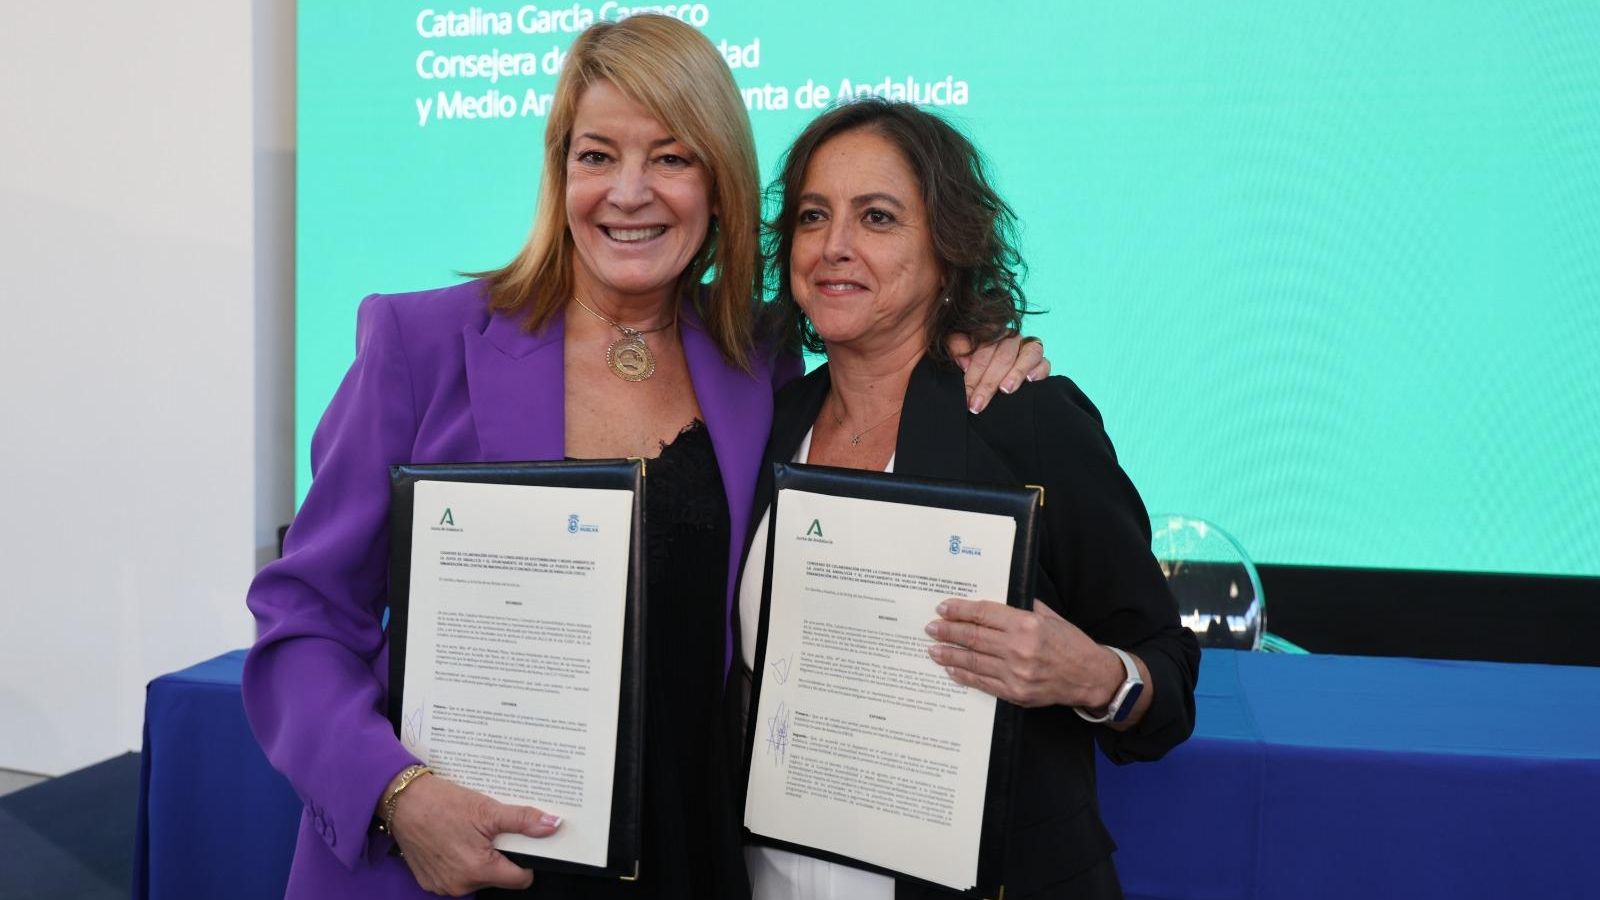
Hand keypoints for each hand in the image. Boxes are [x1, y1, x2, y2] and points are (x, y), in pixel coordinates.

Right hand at [388, 772, 560, 895]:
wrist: (402, 800)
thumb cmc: (441, 804)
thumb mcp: (488, 809)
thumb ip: (523, 821)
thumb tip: (552, 825)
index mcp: (478, 870)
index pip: (520, 879)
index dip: (527, 859)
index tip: (522, 842)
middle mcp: (460, 885)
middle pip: (498, 877)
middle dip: (500, 855)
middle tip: (492, 830)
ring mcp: (442, 885)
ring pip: (477, 877)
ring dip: (480, 858)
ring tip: (472, 832)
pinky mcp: (429, 880)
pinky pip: (456, 875)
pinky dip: (460, 860)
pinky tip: (455, 839)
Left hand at [925, 598, 1120, 708]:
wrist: (1090, 677)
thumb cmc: (1071, 643)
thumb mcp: (1050, 617)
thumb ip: (1022, 608)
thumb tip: (993, 603)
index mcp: (1027, 624)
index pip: (984, 614)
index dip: (961, 610)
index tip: (944, 608)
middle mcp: (1020, 649)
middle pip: (974, 637)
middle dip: (948, 631)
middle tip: (930, 628)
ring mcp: (1016, 673)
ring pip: (974, 661)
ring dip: (950, 654)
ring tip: (933, 649)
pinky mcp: (1016, 693)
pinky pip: (983, 682)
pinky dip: (964, 675)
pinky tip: (951, 669)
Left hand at [946, 333, 1050, 413]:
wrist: (993, 374)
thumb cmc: (974, 363)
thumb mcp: (961, 352)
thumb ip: (957, 347)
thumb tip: (962, 360)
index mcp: (992, 332)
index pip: (983, 351)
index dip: (973, 375)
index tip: (966, 395)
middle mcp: (1012, 338)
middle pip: (1003, 357)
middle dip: (988, 383)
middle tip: (977, 404)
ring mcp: (1029, 348)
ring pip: (1027, 356)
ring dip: (1016, 373)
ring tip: (1005, 390)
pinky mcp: (1042, 362)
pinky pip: (1045, 363)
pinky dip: (1039, 371)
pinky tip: (1031, 380)